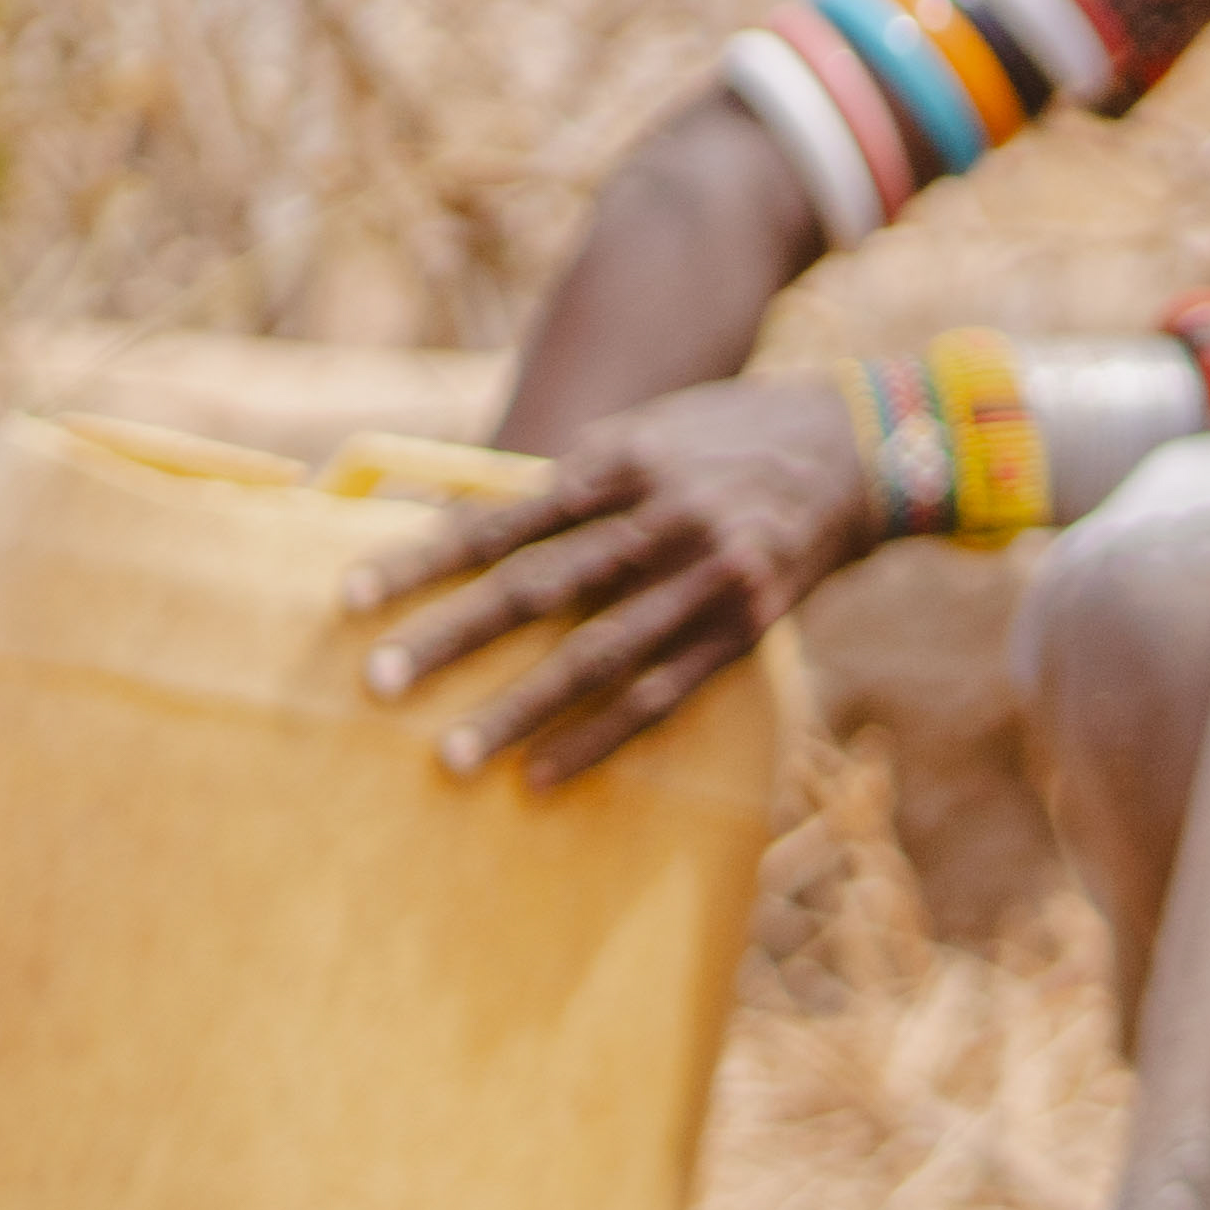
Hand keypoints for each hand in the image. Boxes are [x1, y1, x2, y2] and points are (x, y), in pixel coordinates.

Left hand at [345, 377, 871, 785]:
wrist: (861, 448)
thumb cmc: (722, 441)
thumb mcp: (644, 434)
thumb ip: (568, 484)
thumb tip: (455, 531)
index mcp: (625, 460)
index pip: (503, 517)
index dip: (424, 557)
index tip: (349, 598)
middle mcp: (667, 518)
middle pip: (541, 587)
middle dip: (453, 638)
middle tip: (377, 683)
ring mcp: (712, 578)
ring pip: (599, 655)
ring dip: (520, 710)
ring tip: (452, 757)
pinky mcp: (748, 626)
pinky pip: (663, 694)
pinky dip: (600, 739)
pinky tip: (542, 775)